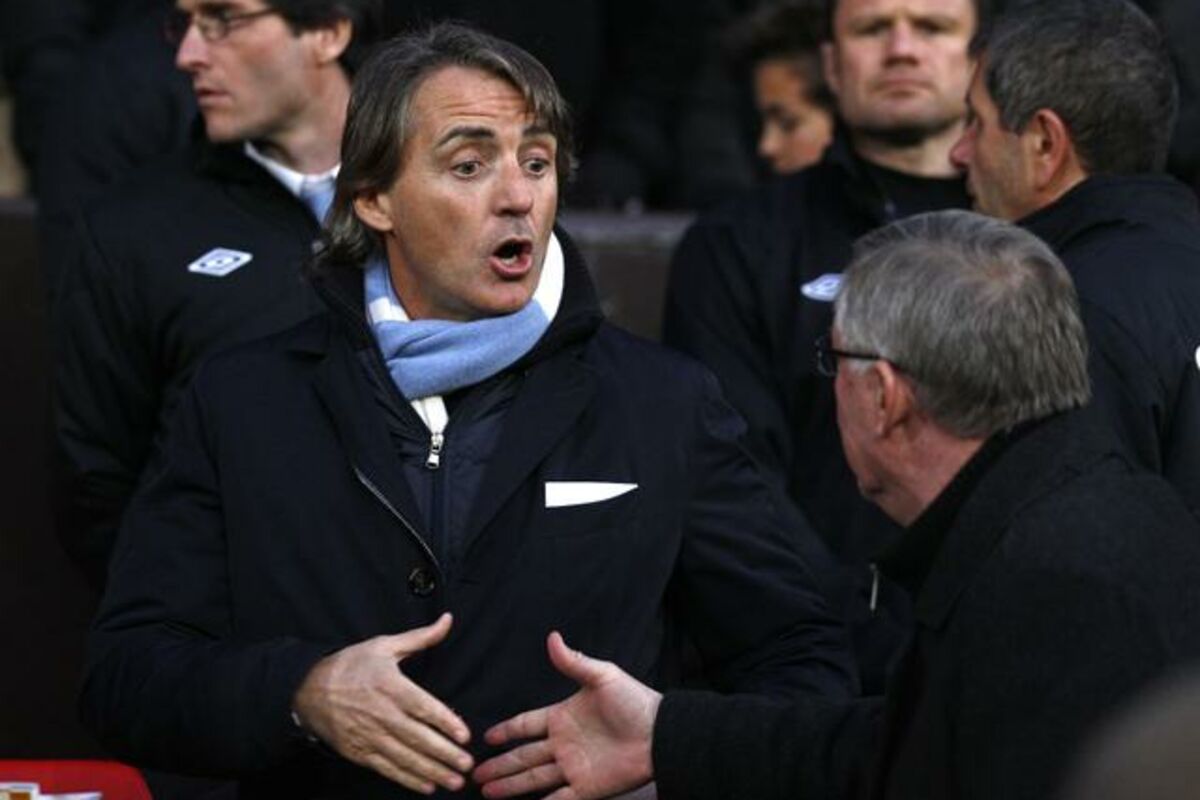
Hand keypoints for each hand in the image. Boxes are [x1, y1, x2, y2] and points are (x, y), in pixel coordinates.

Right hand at [292, 612, 472, 793]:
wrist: (307, 688)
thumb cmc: (350, 665)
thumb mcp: (384, 645)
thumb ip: (420, 637)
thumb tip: (447, 621)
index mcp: (391, 686)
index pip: (424, 707)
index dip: (445, 722)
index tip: (464, 735)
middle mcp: (382, 714)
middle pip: (418, 738)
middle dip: (445, 754)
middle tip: (467, 765)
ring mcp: (369, 736)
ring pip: (406, 757)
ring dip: (432, 771)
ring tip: (454, 781)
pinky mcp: (359, 752)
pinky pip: (387, 768)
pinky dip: (407, 779)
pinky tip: (426, 786)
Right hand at [473, 631, 660, 799]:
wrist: (661, 733)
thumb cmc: (634, 701)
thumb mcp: (602, 676)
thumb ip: (574, 661)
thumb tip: (552, 637)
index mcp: (563, 717)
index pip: (526, 725)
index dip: (507, 729)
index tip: (486, 736)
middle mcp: (563, 744)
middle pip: (523, 755)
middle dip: (499, 764)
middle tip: (475, 771)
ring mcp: (573, 767)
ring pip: (533, 779)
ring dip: (510, 785)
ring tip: (485, 790)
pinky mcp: (587, 788)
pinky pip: (559, 799)